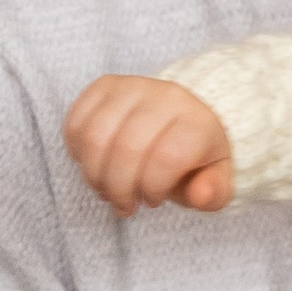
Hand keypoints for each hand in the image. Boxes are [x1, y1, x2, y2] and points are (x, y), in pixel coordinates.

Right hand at [66, 75, 235, 215]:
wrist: (185, 113)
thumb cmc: (195, 155)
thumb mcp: (215, 180)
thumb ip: (213, 193)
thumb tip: (201, 195)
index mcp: (197, 122)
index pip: (166, 158)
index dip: (152, 188)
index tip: (153, 200)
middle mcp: (165, 97)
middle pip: (126, 148)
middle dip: (118, 188)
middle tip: (123, 205)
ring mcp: (132, 86)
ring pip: (95, 136)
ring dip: (94, 174)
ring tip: (105, 190)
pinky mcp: (105, 85)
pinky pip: (76, 121)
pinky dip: (77, 152)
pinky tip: (95, 165)